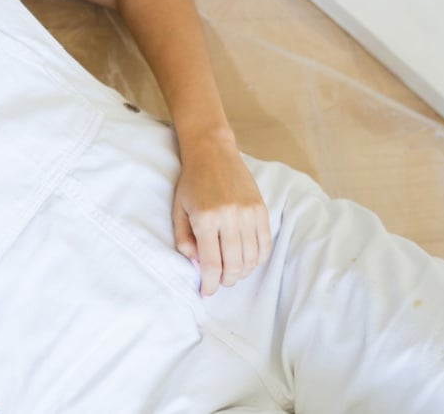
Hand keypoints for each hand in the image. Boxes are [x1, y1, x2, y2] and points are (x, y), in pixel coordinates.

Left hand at [172, 142, 271, 296]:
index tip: (207, 291)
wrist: (213, 153)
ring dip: (242, 272)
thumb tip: (196, 265)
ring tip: (232, 271)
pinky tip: (247, 259)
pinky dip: (258, 258)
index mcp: (205, 218)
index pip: (211, 264)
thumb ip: (184, 240)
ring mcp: (248, 213)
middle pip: (234, 265)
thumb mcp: (178, 210)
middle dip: (226, 281)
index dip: (210, 284)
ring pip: (252, 258)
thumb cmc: (192, 182)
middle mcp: (229, 217)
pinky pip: (265, 243)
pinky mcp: (261, 209)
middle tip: (220, 282)